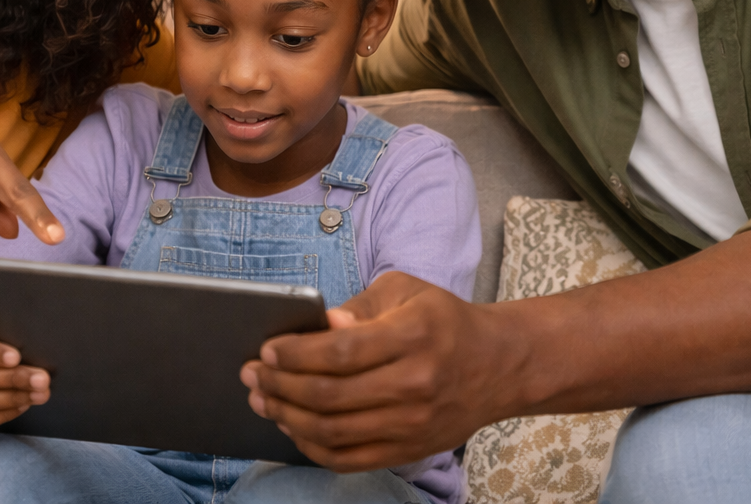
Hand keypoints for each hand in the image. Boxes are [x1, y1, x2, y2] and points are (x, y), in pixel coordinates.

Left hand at [239, 271, 515, 470]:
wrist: (499, 365)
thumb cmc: (444, 319)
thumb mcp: (406, 291)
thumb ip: (360, 306)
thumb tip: (320, 325)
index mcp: (414, 335)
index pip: (341, 351)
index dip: (296, 354)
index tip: (266, 350)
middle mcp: (415, 384)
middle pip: (330, 395)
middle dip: (279, 386)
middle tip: (251, 375)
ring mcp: (413, 423)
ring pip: (334, 432)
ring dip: (287, 418)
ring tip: (263, 401)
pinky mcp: (410, 449)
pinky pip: (349, 459)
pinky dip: (313, 447)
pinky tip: (293, 427)